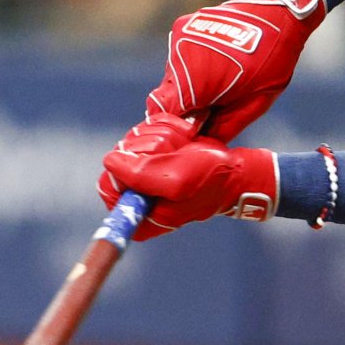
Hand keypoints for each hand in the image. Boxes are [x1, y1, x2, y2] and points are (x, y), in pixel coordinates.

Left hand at [98, 116, 276, 236]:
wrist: (235, 170)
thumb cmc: (210, 179)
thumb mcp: (175, 180)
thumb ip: (137, 173)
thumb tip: (110, 161)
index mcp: (138, 214)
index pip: (108, 183)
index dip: (129, 166)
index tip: (154, 163)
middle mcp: (137, 196)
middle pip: (120, 157)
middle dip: (151, 147)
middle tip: (176, 153)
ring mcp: (144, 175)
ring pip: (133, 141)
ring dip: (162, 136)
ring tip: (184, 147)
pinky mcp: (154, 157)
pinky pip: (145, 132)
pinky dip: (165, 129)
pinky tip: (184, 138)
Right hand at [148, 0, 325, 141]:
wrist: (278, 9)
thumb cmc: (272, 58)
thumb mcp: (255, 102)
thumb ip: (224, 126)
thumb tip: (203, 146)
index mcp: (196, 79)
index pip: (162, 113)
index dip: (173, 128)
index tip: (190, 134)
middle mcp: (180, 56)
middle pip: (167, 95)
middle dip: (185, 107)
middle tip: (211, 111)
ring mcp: (178, 37)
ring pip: (173, 76)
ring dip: (190, 85)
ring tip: (221, 82)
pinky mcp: (181, 26)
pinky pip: (180, 58)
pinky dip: (192, 67)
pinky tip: (218, 64)